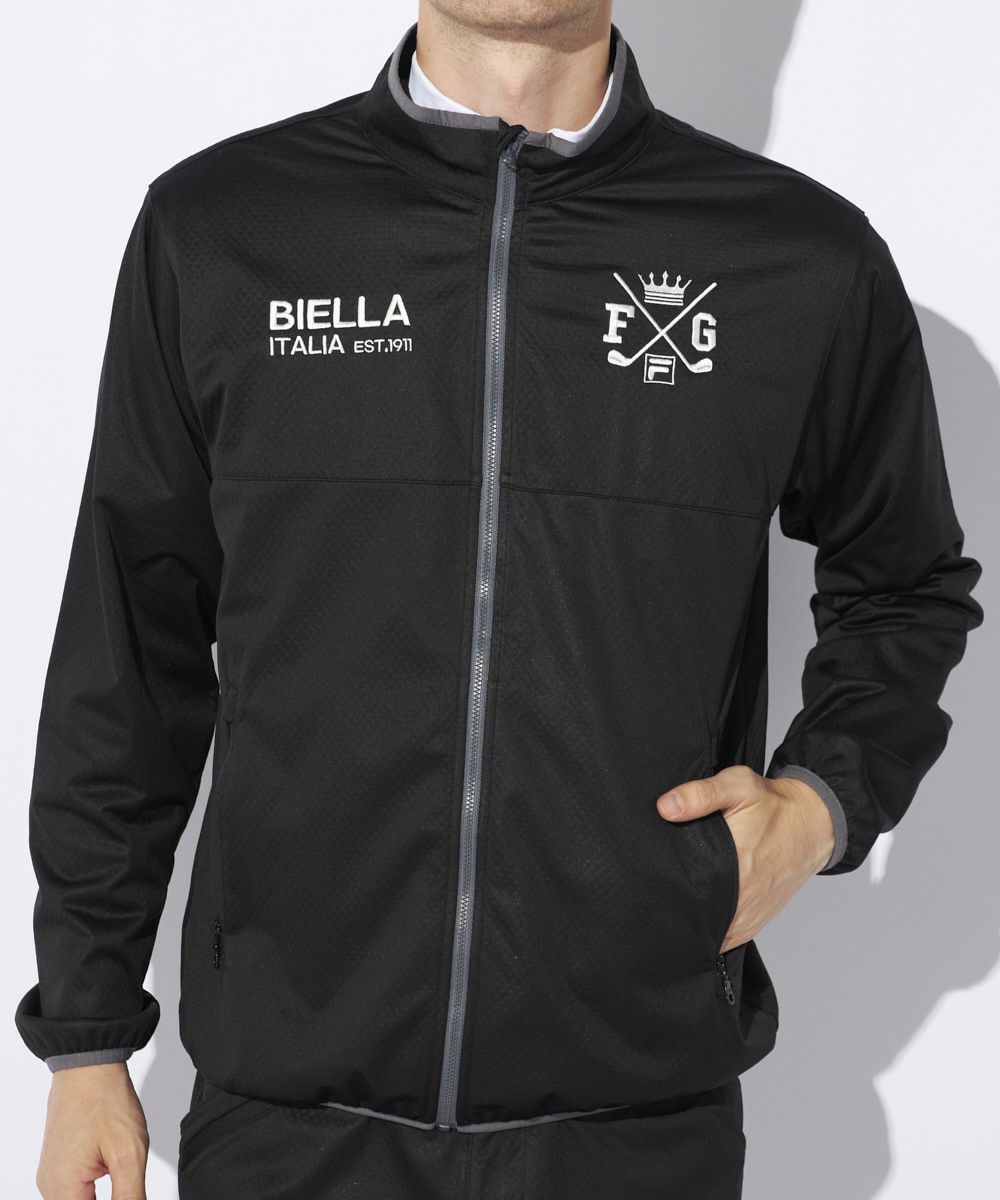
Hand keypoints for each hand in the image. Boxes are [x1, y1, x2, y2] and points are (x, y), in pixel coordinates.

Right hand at [36, 1061, 147, 1199]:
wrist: (89, 1063)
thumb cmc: (105, 1099)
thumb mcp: (129, 1154)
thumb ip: (130, 1197)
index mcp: (62, 1189)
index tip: (128, 1190)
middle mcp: (50, 1185)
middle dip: (110, 1197)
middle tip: (126, 1176)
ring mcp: (52, 1173)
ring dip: (103, 1194)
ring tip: (118, 1165)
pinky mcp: (58, 1162)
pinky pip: (74, 1187)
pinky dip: (94, 1186)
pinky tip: (110, 1165)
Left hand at [656, 765, 834, 952]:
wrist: (811, 825)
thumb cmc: (773, 805)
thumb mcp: (738, 786)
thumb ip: (701, 794)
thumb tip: (666, 806)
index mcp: (735, 865)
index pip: (685, 890)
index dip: (663, 887)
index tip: (647, 878)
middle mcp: (741, 898)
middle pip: (692, 914)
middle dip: (671, 905)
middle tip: (653, 889)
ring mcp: (747, 916)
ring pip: (706, 932)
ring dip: (689, 922)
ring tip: (670, 903)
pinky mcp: (752, 923)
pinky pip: (722, 939)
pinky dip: (707, 932)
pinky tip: (693, 916)